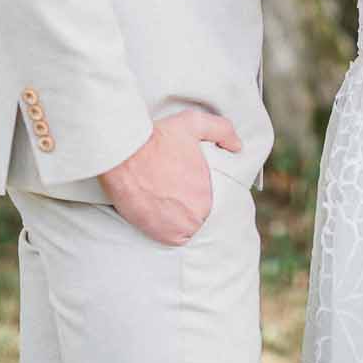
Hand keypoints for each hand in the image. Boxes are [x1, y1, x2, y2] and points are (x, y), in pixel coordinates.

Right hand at [99, 105, 240, 243]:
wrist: (124, 155)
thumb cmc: (158, 138)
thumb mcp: (194, 123)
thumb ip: (222, 130)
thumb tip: (238, 147)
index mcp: (210, 191)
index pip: (211, 197)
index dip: (198, 189)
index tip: (186, 181)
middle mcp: (199, 213)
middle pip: (199, 213)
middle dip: (189, 204)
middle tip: (174, 190)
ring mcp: (179, 227)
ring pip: (187, 228)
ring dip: (179, 219)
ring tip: (166, 201)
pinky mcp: (161, 235)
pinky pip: (172, 238)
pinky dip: (167, 228)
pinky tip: (160, 212)